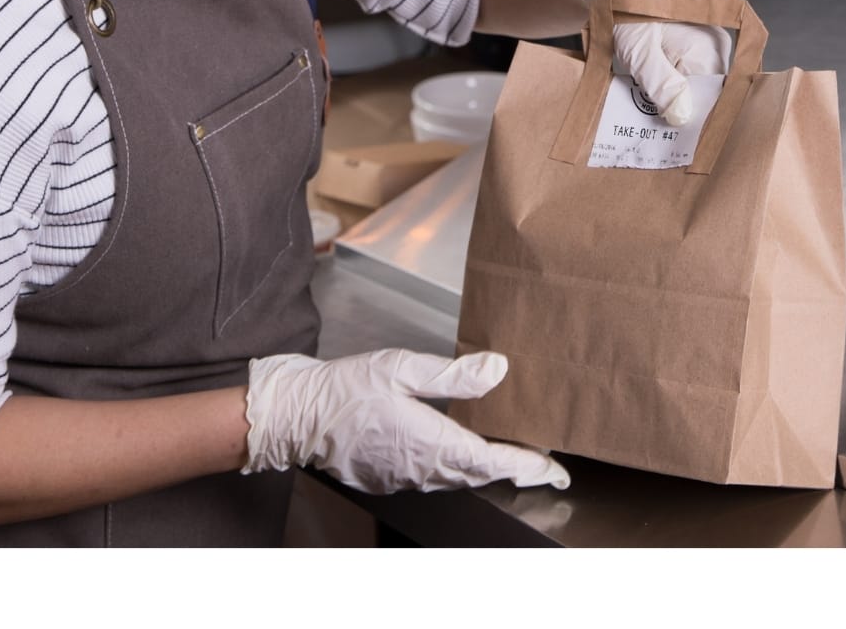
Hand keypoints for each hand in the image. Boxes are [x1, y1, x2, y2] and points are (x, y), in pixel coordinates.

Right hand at [242, 349, 569, 494]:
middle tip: (540, 463)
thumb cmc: (341, 389)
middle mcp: (421, 469)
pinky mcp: (385, 478)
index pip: (492, 462)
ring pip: (455, 478)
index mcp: (430, 442)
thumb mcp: (399, 368)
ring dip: (483, 469)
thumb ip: (452, 375)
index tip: (553, 470)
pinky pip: (430, 478)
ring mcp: (402, 478)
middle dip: (511, 469)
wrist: (291, 416)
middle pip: (478, 474)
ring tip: (506, 455)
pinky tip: (454, 452)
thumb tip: (498, 370)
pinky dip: (453, 468)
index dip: (526, 466)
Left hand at [568, 0, 732, 126]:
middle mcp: (713, 50)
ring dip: (671, 103)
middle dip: (680, 115)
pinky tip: (648, 99)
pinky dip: (666, 89)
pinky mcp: (688, 49)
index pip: (713, 101)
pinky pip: (683, 77)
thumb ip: (661, 84)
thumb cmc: (628, 12)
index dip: (694, 124)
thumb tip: (682, 118)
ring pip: (692, 89)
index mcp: (709, 51)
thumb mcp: (639, 51)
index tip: (675, 144)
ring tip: (649, 119)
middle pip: (704, 96)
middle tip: (656, 136)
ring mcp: (703, 49)